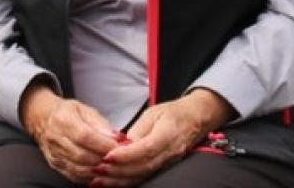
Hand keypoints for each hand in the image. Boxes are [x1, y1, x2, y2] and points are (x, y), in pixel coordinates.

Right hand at [20, 83, 119, 184]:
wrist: (44, 119)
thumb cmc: (69, 113)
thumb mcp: (85, 110)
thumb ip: (101, 124)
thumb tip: (117, 138)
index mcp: (63, 119)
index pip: (84, 136)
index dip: (103, 144)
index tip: (120, 147)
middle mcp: (55, 138)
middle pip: (82, 155)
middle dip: (104, 159)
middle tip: (120, 159)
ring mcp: (54, 154)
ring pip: (79, 169)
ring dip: (98, 170)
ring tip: (113, 167)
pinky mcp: (55, 165)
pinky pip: (74, 176)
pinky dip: (90, 177)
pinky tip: (101, 173)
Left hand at [92, 89, 232, 186]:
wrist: (196, 119)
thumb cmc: (174, 113)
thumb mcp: (154, 112)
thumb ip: (138, 129)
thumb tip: (123, 144)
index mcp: (167, 133)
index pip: (146, 148)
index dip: (126, 155)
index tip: (107, 156)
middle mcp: (169, 151)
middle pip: (143, 166)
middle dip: (118, 171)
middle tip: (97, 169)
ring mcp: (168, 162)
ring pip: (143, 175)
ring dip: (120, 180)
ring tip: (99, 180)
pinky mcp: (164, 167)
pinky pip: (145, 176)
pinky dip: (127, 181)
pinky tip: (113, 182)